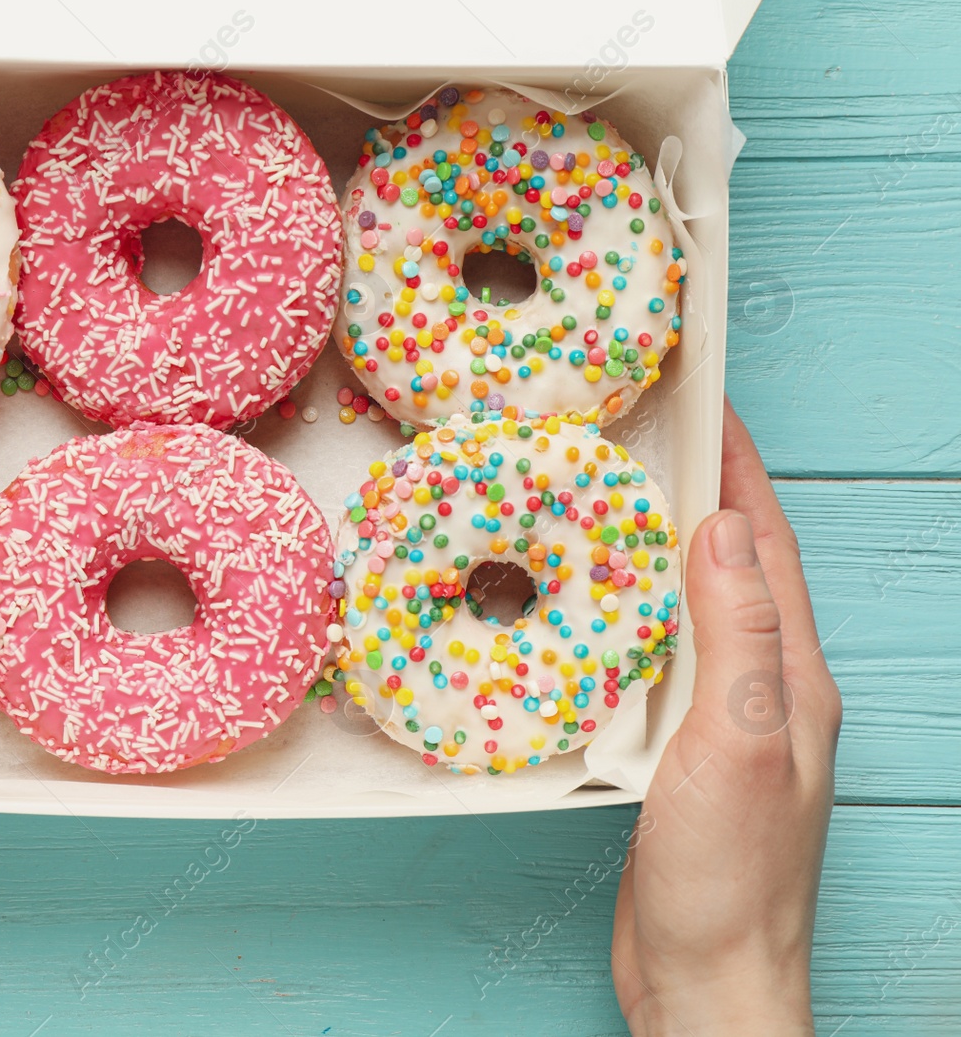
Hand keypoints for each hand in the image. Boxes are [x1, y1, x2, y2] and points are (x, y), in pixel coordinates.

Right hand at [612, 399, 840, 1034]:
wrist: (706, 979)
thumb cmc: (730, 875)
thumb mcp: (739, 743)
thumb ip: (736, 635)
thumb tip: (720, 526)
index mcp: (792, 678)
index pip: (767, 546)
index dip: (740, 467)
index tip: (706, 400)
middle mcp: (765, 691)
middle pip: (734, 566)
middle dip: (699, 490)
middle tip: (643, 434)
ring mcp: (722, 723)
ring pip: (690, 610)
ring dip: (657, 548)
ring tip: (605, 499)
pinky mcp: (676, 754)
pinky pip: (655, 658)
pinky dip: (625, 614)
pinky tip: (586, 608)